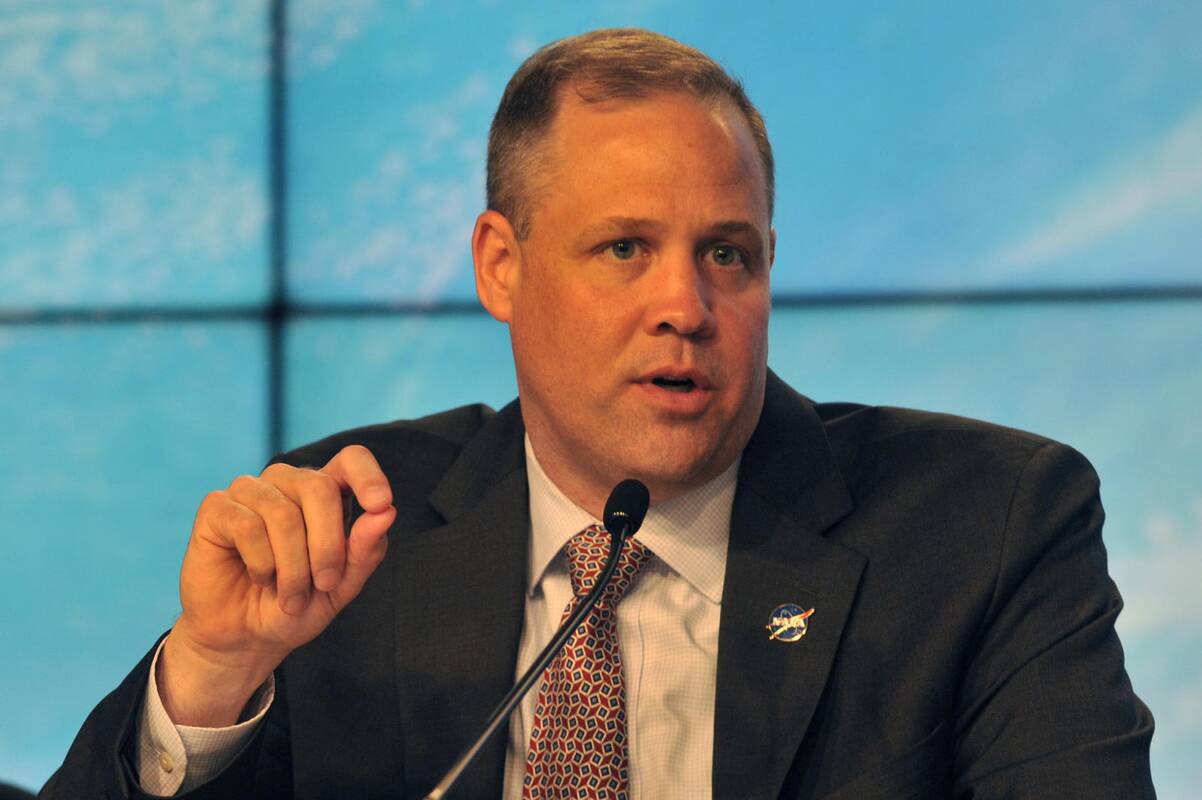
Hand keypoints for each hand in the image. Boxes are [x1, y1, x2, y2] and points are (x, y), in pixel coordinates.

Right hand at [159, 445, 395, 725]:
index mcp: (326, 493)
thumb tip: (387, 512)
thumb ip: (365, 550)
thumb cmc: (297, 607)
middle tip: (325, 584)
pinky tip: (259, 577)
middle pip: (319, 488)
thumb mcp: (341, 587)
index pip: (351, 460)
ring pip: (283, 514)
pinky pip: (247, 526)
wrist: (246, 638)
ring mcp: (251, 491)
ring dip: (293, 567)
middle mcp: (288, 482)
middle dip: (327, 546)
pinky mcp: (217, 508)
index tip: (382, 504)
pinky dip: (261, 563)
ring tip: (290, 595)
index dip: (368, 476)